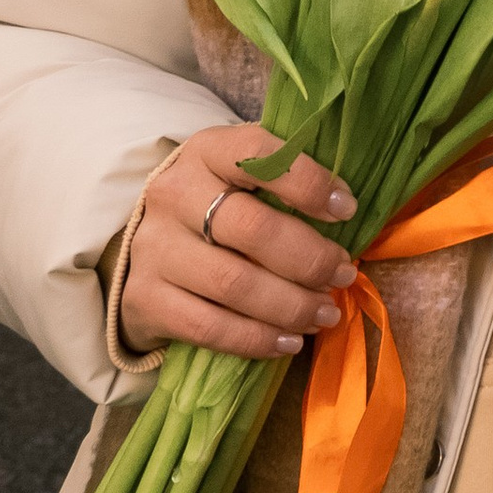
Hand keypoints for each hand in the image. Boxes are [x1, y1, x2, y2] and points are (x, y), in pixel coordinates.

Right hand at [118, 125, 360, 360]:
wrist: (147, 242)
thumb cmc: (219, 203)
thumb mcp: (246, 175)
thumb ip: (288, 181)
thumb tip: (348, 212)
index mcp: (207, 151)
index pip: (258, 154)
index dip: (308, 182)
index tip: (348, 210)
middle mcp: (173, 194)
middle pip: (252, 229)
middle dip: (310, 258)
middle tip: (343, 274)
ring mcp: (154, 248)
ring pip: (233, 284)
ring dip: (291, 305)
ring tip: (326, 313)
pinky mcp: (143, 298)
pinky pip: (207, 327)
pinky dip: (256, 339)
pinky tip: (290, 341)